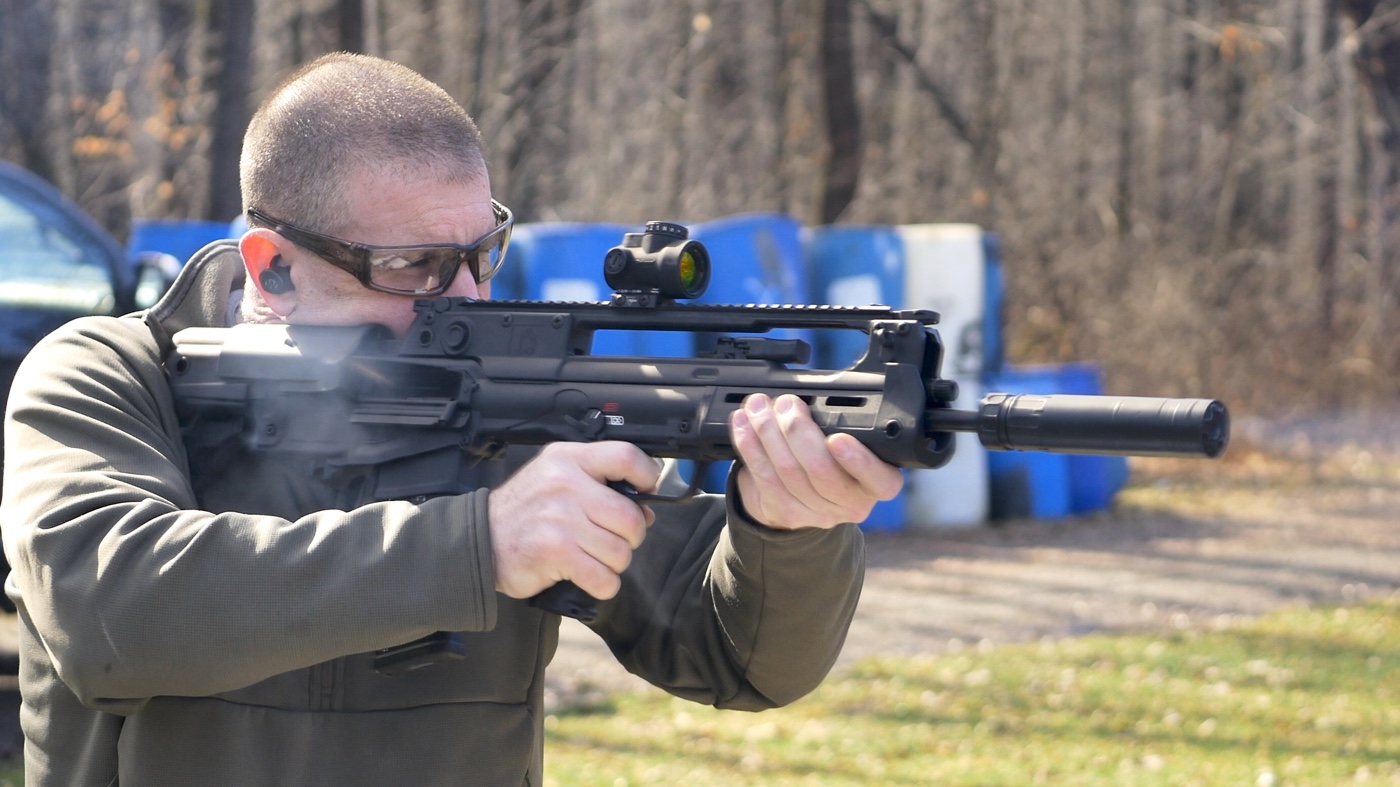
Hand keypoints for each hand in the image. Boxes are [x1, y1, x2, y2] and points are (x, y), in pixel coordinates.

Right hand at [487, 442, 659, 600]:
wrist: (480, 539)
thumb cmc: (525, 510)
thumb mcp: (555, 476)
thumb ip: (598, 482)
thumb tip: (645, 509)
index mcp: (569, 460)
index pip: (625, 456)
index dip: (647, 475)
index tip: (646, 491)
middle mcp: (567, 485)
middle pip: (631, 516)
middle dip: (630, 536)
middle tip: (612, 539)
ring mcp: (562, 519)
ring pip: (621, 552)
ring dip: (613, 563)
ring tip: (592, 556)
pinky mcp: (557, 553)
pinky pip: (604, 578)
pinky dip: (602, 584)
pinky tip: (586, 575)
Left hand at [729, 393, 902, 529]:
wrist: (805, 492)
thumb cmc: (832, 455)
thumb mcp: (849, 438)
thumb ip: (842, 422)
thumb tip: (811, 395)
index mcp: (877, 482)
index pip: (880, 480)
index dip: (859, 461)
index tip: (837, 438)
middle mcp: (852, 502)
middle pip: (822, 470)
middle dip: (797, 430)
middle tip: (785, 404)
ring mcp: (818, 513)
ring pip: (788, 472)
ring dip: (767, 433)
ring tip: (757, 407)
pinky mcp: (787, 512)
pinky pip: (765, 478)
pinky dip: (750, 446)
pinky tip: (743, 426)